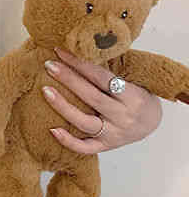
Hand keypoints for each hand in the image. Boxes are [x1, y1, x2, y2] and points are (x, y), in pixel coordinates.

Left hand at [41, 46, 161, 153]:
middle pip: (91, 96)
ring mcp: (113, 133)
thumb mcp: (133, 81)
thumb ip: (111, 72)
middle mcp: (122, 116)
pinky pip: (85, 147)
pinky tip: (52, 130)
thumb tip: (83, 49)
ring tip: (45, 90)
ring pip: (84, 122)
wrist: (152, 123)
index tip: (61, 51)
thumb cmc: (138, 96)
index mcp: (132, 96)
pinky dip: (68, 141)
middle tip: (49, 65)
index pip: (102, 77)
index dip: (80, 63)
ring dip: (63, 106)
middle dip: (68, 79)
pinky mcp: (105, 146)